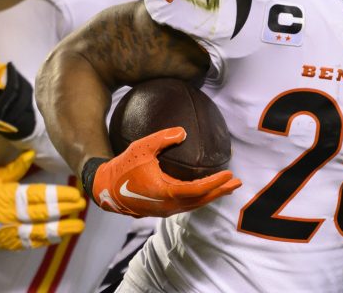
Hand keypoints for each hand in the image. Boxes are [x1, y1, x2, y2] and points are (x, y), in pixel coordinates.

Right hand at [0, 151, 85, 249]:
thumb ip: (15, 167)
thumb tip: (31, 153)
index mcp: (10, 197)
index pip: (39, 196)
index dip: (58, 196)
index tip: (75, 194)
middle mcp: (13, 216)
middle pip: (43, 214)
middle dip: (65, 210)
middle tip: (82, 205)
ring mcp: (12, 232)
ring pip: (40, 232)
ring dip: (61, 230)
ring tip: (79, 227)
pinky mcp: (11, 244)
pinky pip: (32, 243)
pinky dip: (48, 240)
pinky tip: (62, 236)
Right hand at [90, 127, 240, 217]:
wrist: (104, 188)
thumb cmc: (123, 166)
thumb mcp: (141, 147)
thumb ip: (162, 138)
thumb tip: (183, 132)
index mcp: (164, 192)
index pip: (197, 190)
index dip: (215, 183)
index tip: (230, 174)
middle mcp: (167, 205)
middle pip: (201, 200)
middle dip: (220, 191)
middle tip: (238, 182)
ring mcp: (164, 210)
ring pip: (194, 205)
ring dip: (212, 196)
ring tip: (228, 187)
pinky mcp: (161, 209)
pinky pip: (187, 205)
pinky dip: (200, 198)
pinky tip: (207, 190)